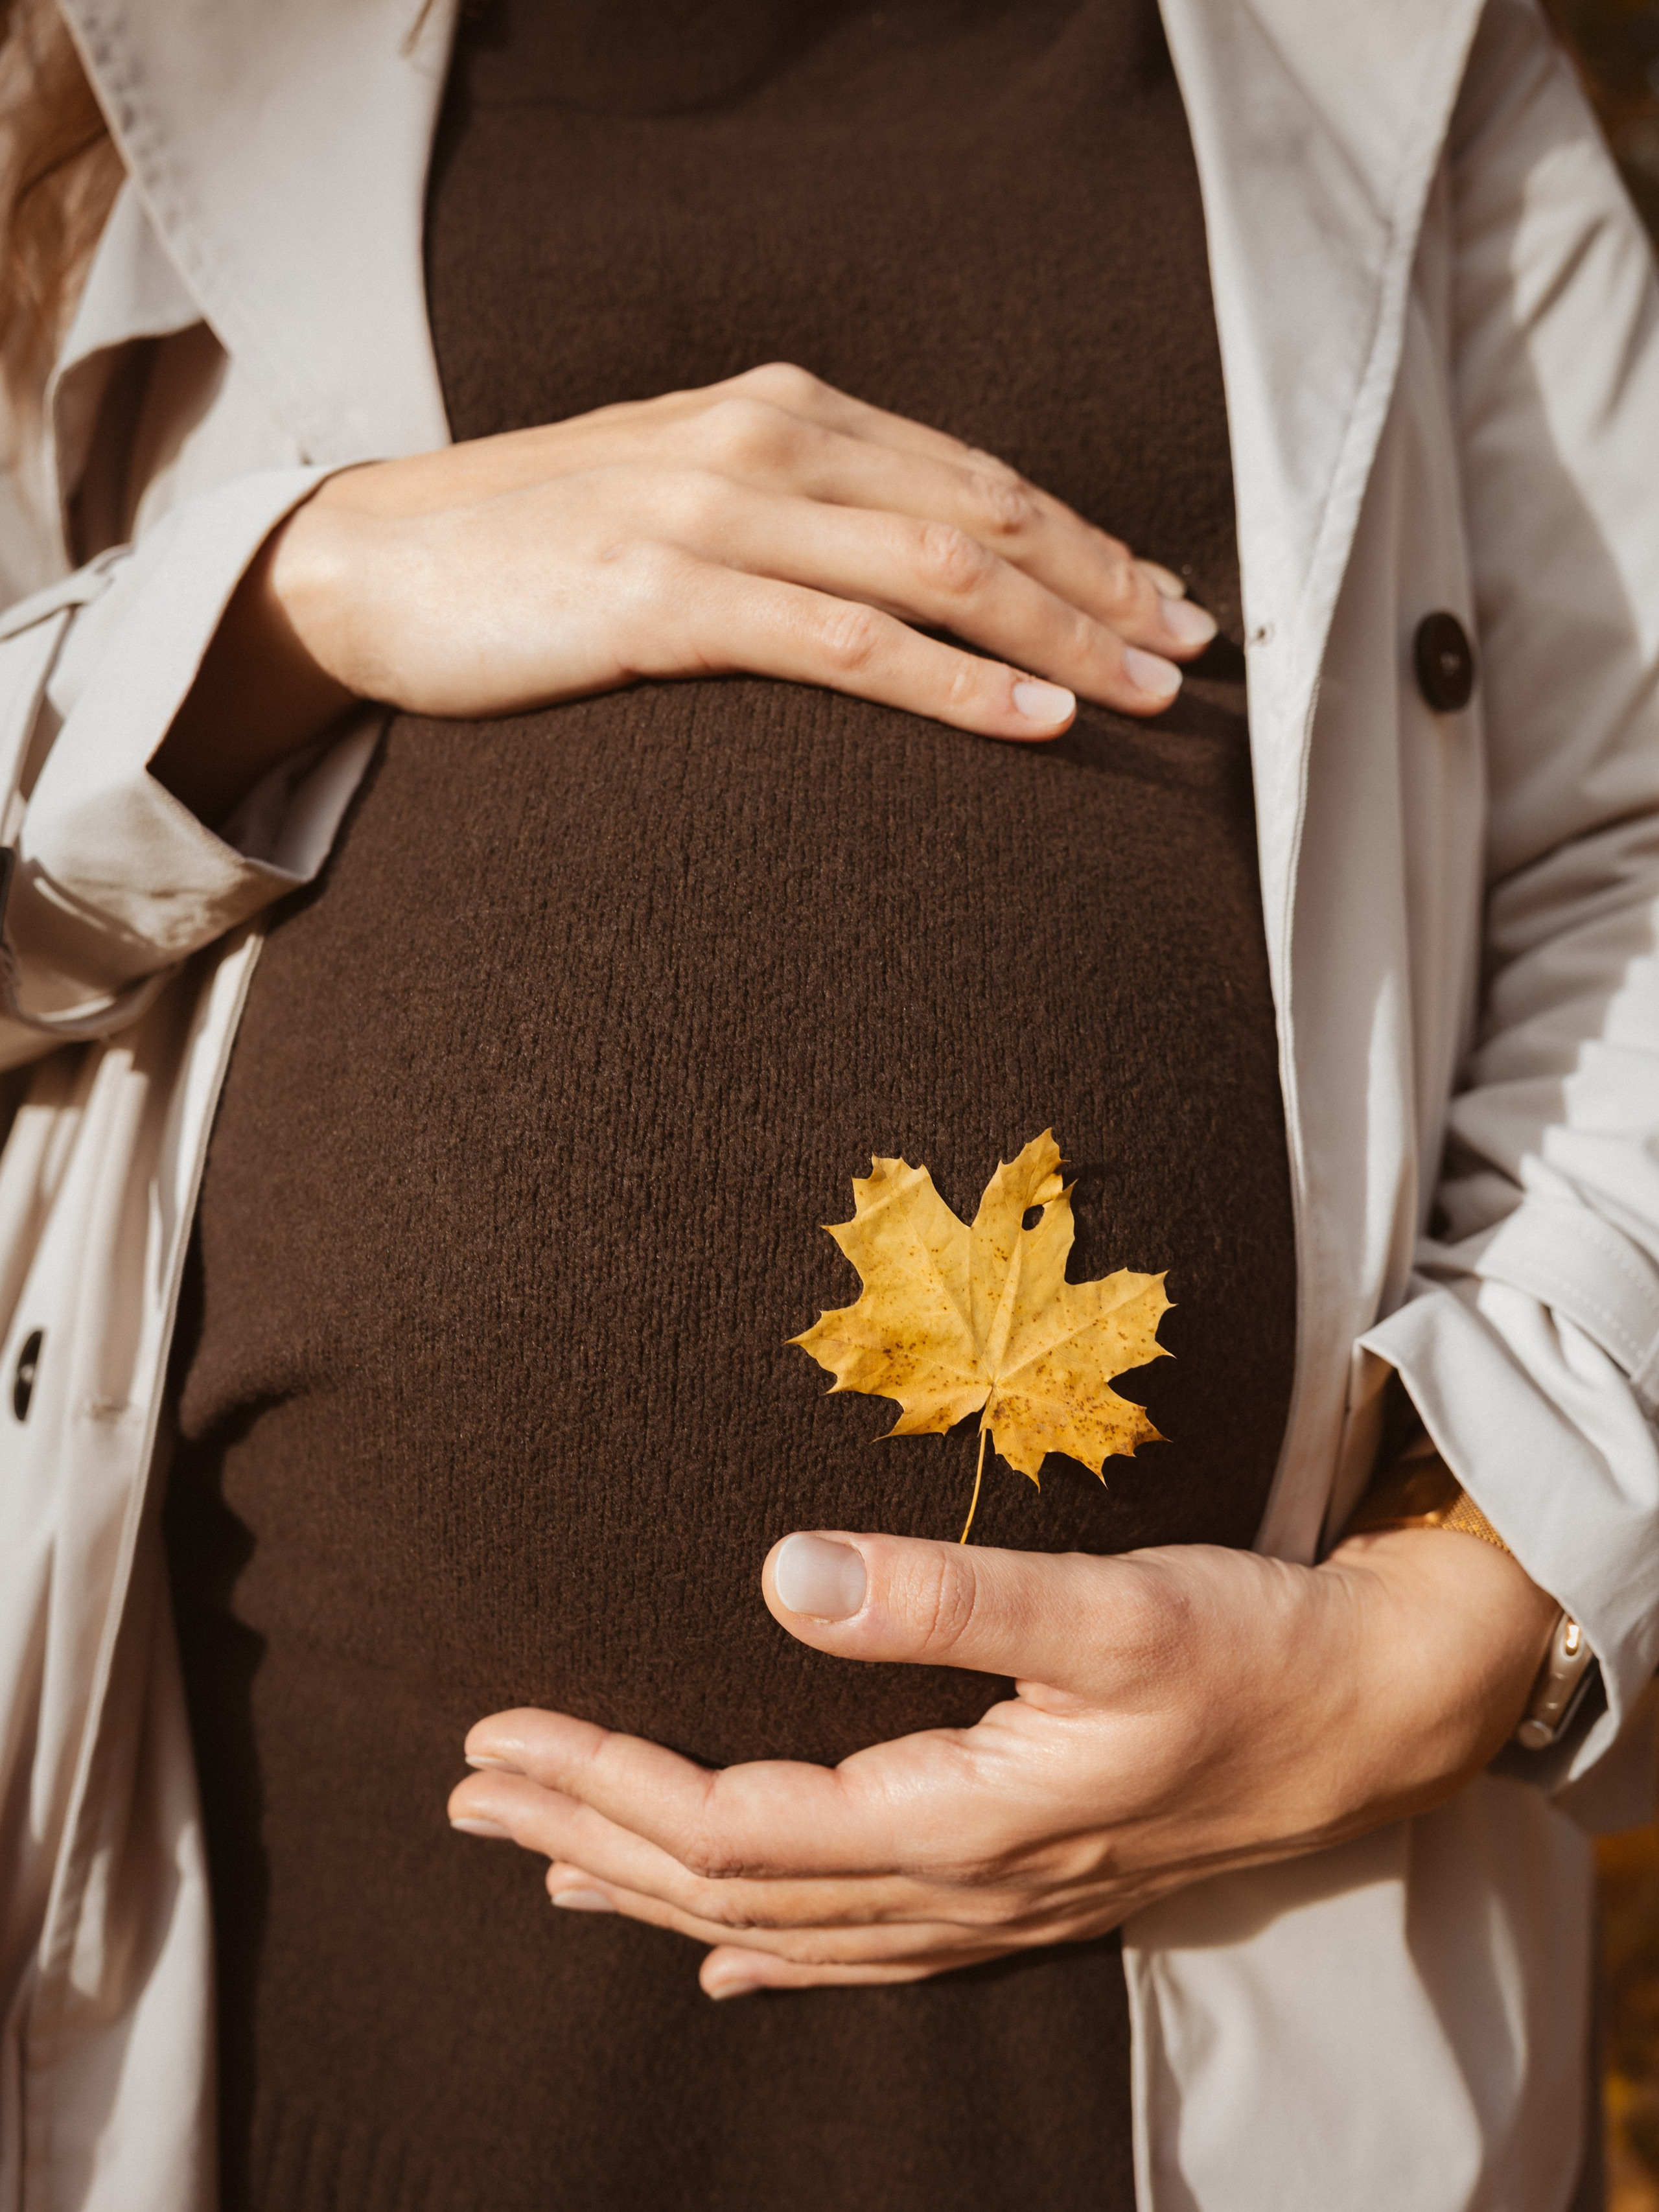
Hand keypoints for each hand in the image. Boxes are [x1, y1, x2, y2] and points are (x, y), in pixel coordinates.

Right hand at [155, 362, 1216, 820]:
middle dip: (1103, 584)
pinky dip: (952, 683)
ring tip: (1144, 691)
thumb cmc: (537, 545)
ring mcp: (715, 515)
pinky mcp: (667, 601)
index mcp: (780, 413)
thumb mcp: (685, 498)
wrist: (377, 563)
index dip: (1083, 537)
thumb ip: (796, 515)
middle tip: (1189, 650)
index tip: (1161, 596)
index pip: (971, 473)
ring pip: (937, 570)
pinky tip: (1029, 721)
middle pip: (982, 513)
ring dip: (1059, 635)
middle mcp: (764, 441)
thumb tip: (908, 575)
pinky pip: (847, 645)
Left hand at [447, 1525, 1557, 1996]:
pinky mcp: (1019, 1888)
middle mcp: (957, 1888)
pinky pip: (856, 1947)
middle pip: (728, 1885)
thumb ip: (946, 1595)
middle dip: (588, 1835)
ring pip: (779, 1925)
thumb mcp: (1108, 1604)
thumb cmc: (1245, 1646)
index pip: (729, 1826)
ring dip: (651, 1888)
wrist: (1372, 1715)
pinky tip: (719, 1955)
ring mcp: (989, 1906)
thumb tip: (781, 1573)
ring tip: (547, 1862)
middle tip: (472, 1789)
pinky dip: (766, 1946)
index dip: (603, 1784)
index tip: (503, 1735)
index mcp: (957, 1820)